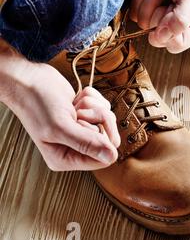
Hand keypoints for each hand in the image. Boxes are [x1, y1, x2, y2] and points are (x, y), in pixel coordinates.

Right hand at [0, 44, 119, 170]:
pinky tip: (74, 99)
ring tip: (73, 106)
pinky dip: (92, 97)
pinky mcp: (86, 114)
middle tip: (79, 113)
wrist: (29, 79)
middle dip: (98, 119)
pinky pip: (104, 106)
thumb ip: (86, 143)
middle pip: (110, 138)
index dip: (103, 141)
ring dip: (94, 106)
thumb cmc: (38, 104)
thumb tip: (111, 157)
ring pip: (108, 120)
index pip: (103, 160)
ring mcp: (81, 130)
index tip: (86, 125)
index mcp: (66, 158)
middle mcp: (75, 147)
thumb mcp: (60, 127)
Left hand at [130, 0, 189, 52]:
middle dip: (159, 16)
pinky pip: (136, 16)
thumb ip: (180, 21)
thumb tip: (160, 39)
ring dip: (149, 5)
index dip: (169, 32)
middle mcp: (180, 26)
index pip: (177, 44)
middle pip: (159, 38)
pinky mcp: (147, 7)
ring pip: (145, 26)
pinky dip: (140, 1)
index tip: (172, 11)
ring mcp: (162, 17)